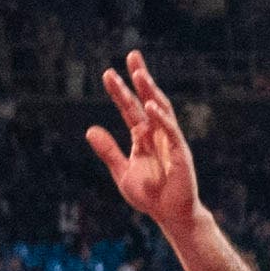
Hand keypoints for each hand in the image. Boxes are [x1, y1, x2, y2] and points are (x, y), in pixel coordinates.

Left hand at [84, 53, 205, 238]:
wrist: (170, 215)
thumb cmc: (150, 195)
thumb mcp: (122, 171)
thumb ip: (108, 151)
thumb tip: (90, 130)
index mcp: (143, 137)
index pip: (129, 109)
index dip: (120, 91)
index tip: (108, 74)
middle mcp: (157, 134)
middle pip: (148, 100)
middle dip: (141, 78)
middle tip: (132, 55)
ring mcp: (170, 141)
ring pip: (161, 109)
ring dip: (150, 91)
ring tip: (140, 74)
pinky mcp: (180, 152)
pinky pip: (170, 131)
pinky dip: (160, 117)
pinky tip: (149, 105)